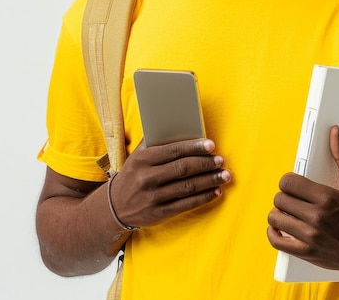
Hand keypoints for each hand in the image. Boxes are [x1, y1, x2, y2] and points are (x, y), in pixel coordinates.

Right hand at [109, 138, 230, 227]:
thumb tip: (180, 125)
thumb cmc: (133, 174)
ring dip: (209, 181)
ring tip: (225, 175)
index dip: (194, 147)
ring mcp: (152, 197)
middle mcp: (147, 178)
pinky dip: (203, 198)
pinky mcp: (158, 213)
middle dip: (205, 164)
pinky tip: (215, 192)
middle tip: (221, 160)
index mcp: (143, 159)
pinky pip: (185, 205)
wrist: (114, 206)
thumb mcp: (137, 155)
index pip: (173, 151)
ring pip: (187, 187)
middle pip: (182, 169)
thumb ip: (156, 141)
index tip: (211, 145)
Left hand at [267, 126, 338, 274]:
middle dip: (284, 195)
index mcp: (327, 198)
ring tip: (287, 210)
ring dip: (278, 212)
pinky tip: (280, 227)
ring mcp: (311, 237)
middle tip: (292, 197)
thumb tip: (334, 132)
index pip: (289, 182)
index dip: (287, 180)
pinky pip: (277, 241)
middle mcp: (317, 218)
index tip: (293, 183)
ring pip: (276, 218)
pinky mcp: (308, 253)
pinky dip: (273, 233)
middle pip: (280, 199)